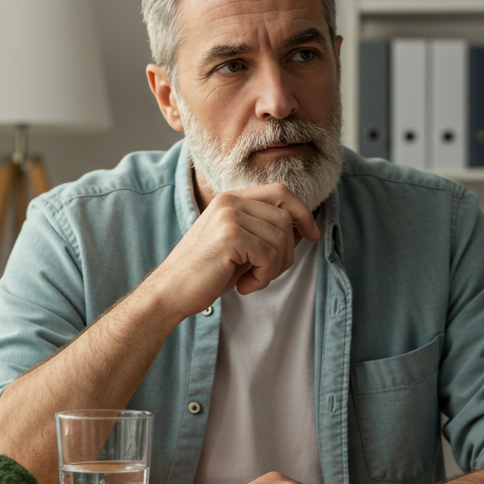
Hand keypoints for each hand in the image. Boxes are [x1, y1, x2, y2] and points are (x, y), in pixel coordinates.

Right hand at [141, 183, 319, 318]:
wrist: (171, 291)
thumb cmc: (206, 273)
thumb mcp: (240, 246)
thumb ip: (265, 231)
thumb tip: (304, 229)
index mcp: (231, 199)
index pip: (281, 192)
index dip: (302, 212)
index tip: (312, 235)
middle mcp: (230, 201)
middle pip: (286, 218)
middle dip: (287, 252)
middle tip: (265, 273)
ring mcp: (229, 216)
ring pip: (281, 239)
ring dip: (273, 268)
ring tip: (251, 280)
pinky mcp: (230, 236)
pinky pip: (269, 255)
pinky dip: (263, 277)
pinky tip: (244, 286)